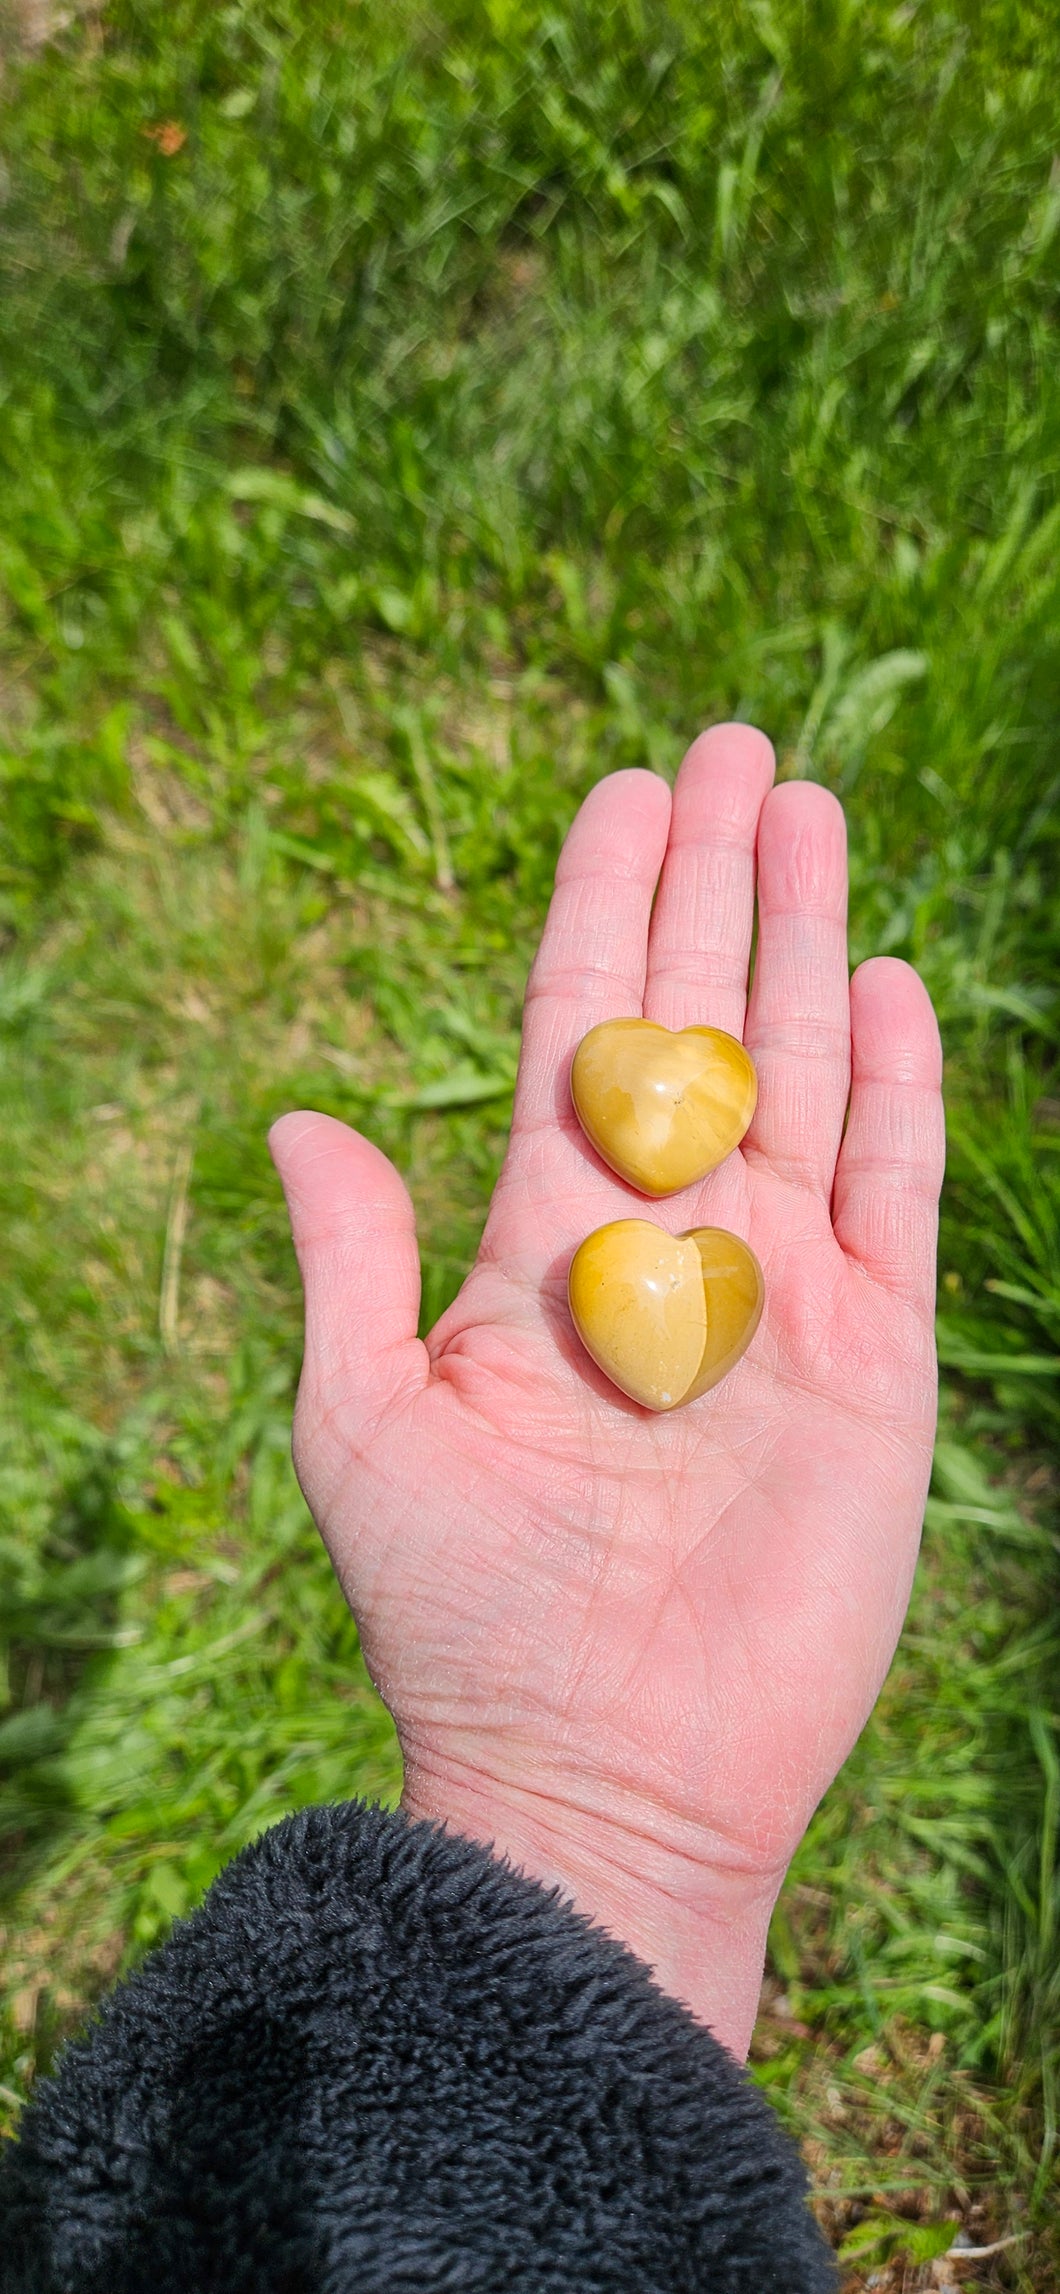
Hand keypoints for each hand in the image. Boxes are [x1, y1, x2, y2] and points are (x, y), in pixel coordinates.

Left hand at [270, 724, 943, 2057]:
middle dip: (716, 882)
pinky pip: (894, 1192)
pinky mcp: (873, 1356)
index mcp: (547, 1238)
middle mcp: (670, 1241)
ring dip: (807, 941)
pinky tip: (889, 982)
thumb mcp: (366, 1426)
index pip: (584, 1029)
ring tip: (809, 809)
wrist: (605, 1773)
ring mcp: (779, 1289)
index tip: (625, 791)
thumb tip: (298, 1116)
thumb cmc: (463, 1615)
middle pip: (703, 1016)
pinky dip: (898, 1090)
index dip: (604, 908)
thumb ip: (351, 1263)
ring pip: (805, 1071)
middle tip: (733, 747)